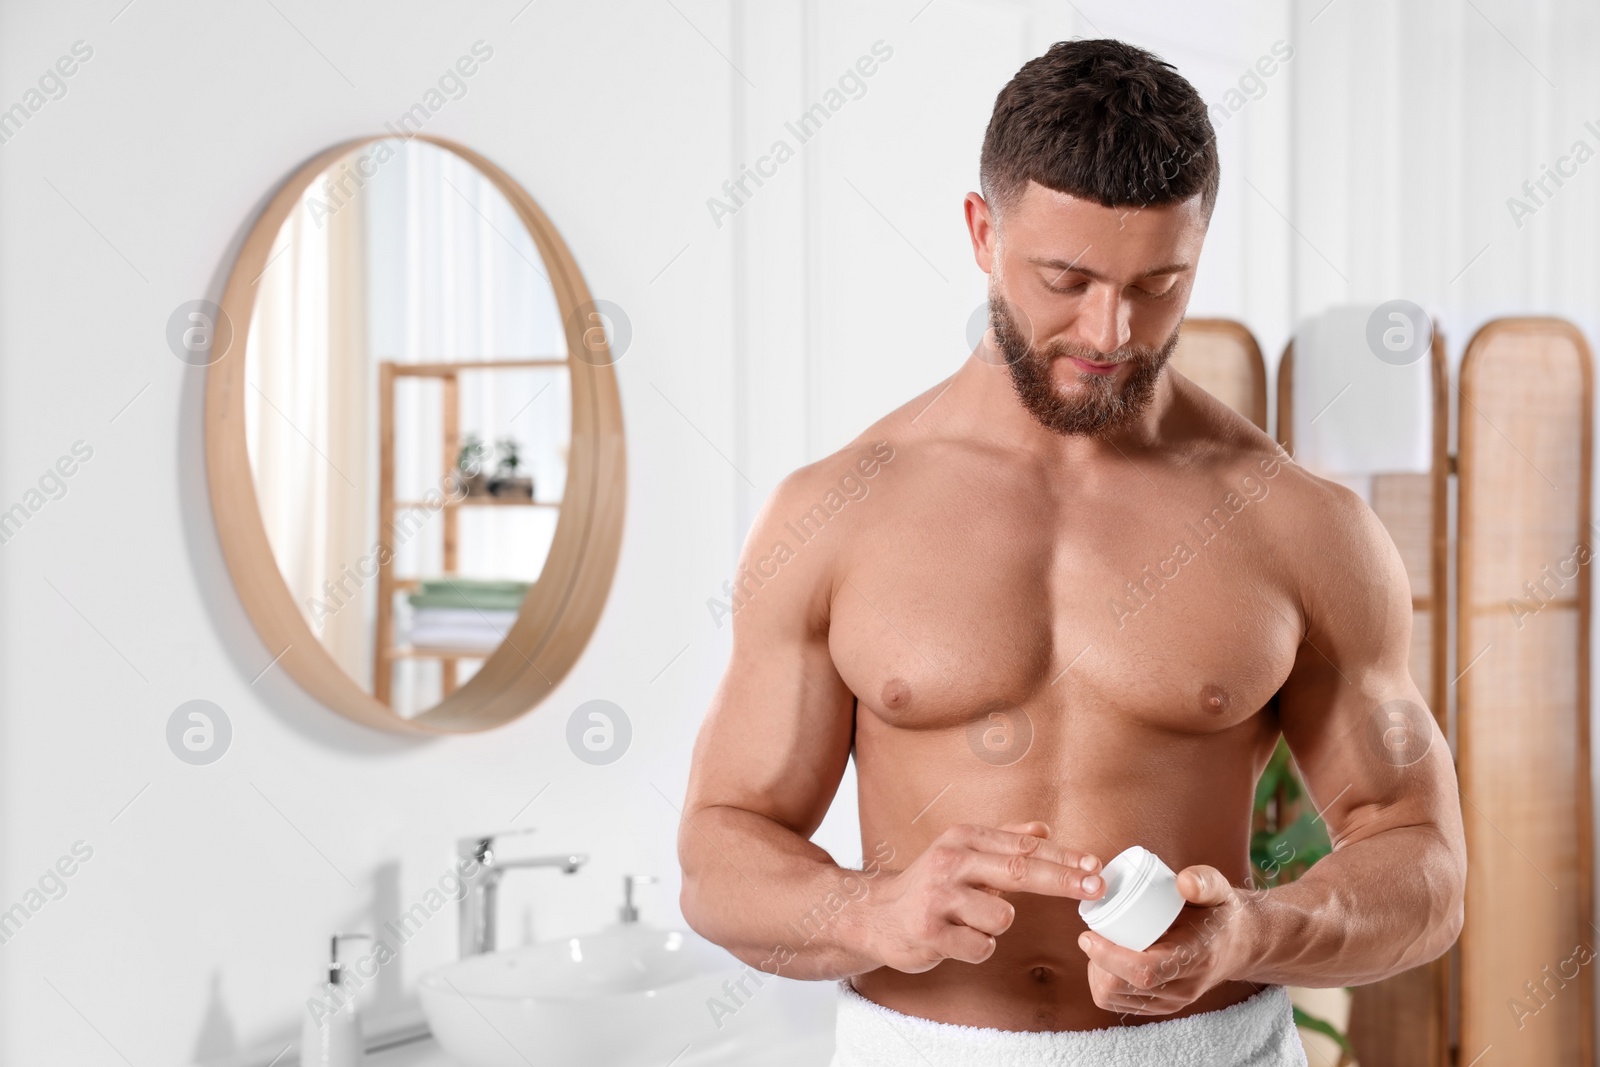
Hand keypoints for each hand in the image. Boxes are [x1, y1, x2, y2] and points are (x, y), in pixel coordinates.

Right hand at [866, 821, 1103, 972]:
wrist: (874, 914)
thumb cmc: (929, 885)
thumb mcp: (962, 853)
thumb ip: (1003, 841)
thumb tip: (1044, 829)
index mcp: (964, 839)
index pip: (1024, 846)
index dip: (1064, 857)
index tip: (1096, 866)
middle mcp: (951, 861)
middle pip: (1020, 870)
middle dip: (1063, 880)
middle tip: (1097, 888)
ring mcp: (939, 897)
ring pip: (1002, 918)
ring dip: (995, 926)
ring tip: (969, 921)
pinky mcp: (930, 932)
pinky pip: (980, 947)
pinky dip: (976, 948)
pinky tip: (955, 938)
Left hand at [1078, 864, 1251, 1015]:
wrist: (1239, 944)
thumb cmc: (1220, 912)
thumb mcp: (1218, 890)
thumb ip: (1204, 881)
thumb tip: (1182, 882)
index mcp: (1195, 957)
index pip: (1144, 971)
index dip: (1110, 956)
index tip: (1089, 934)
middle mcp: (1184, 986)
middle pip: (1123, 988)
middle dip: (1096, 962)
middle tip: (1091, 935)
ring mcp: (1174, 1001)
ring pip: (1115, 999)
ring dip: (1097, 972)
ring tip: (1099, 946)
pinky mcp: (1164, 1006)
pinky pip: (1120, 1003)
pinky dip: (1104, 982)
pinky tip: (1107, 961)